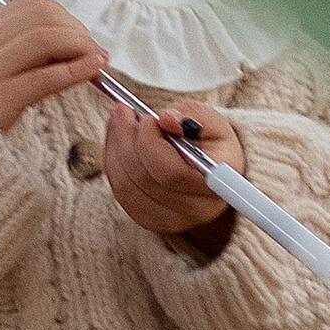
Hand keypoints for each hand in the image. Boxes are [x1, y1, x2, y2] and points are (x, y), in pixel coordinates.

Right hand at [0, 0, 108, 132]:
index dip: (65, 15)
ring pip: (44, 39)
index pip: (32, 5)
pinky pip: (45, 77)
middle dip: (76, 30)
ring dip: (79, 46)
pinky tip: (91, 70)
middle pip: (42, 17)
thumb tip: (74, 41)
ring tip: (94, 60)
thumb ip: (28, 51)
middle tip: (91, 49)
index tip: (79, 33)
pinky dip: (75, 70)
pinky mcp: (1, 98)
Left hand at [103, 99, 242, 239]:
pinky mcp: (149, 219)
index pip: (172, 173)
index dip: (152, 143)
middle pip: (144, 178)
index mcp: (216, 186)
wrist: (210, 169)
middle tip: (124, 110)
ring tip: (121, 120)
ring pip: (126, 184)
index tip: (149, 118)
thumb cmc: (211, 143)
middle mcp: (195, 209)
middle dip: (127, 138)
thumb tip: (166, 119)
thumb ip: (193, 114)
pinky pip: (120, 190)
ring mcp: (170, 219)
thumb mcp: (211, 121)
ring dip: (116, 147)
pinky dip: (113, 161)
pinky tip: (119, 140)